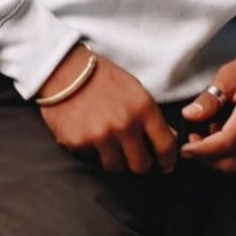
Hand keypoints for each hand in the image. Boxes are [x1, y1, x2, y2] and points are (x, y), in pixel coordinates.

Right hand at [37, 45, 177, 175]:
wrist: (64, 69)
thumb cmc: (101, 77)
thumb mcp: (134, 88)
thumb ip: (151, 115)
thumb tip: (170, 137)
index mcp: (143, 108)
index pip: (165, 145)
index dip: (167, 159)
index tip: (165, 164)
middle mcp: (125, 124)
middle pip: (141, 165)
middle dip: (139, 162)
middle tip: (133, 155)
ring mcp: (102, 136)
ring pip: (116, 167)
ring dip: (114, 158)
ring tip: (107, 141)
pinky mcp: (80, 143)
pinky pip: (91, 158)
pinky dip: (91, 149)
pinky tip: (87, 131)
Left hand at [179, 45, 235, 174]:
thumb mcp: (230, 73)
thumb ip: (210, 97)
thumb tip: (191, 115)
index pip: (226, 143)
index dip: (201, 149)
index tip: (185, 147)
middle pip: (233, 161)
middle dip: (208, 158)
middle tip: (193, 143)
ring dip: (221, 160)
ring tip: (209, 138)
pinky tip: (227, 139)